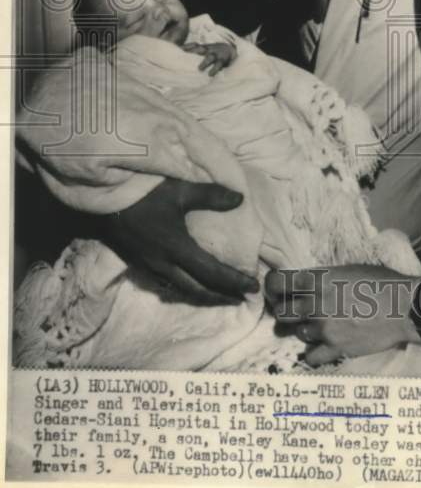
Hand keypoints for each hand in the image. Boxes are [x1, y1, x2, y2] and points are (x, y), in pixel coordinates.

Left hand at [17, 47, 246, 211]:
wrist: (50, 88)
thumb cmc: (63, 140)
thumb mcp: (92, 175)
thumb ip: (134, 182)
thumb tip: (163, 186)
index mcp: (153, 146)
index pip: (193, 173)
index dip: (215, 189)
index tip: (233, 203)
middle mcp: (164, 124)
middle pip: (205, 149)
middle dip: (226, 171)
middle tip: (244, 190)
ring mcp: (160, 106)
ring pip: (197, 131)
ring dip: (217, 152)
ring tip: (233, 171)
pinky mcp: (152, 95)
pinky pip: (184, 117)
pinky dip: (200, 134)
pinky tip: (205, 143)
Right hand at [99, 177, 259, 304]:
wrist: (101, 200)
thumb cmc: (141, 193)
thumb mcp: (179, 190)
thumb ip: (211, 196)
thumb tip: (240, 199)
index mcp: (177, 248)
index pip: (212, 273)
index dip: (234, 281)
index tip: (253, 287)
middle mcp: (164, 264)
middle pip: (198, 289)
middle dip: (222, 296)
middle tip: (242, 298)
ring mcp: (149, 266)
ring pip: (182, 290)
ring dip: (204, 295)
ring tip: (221, 296)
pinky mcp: (139, 263)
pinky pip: (167, 284)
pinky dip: (185, 289)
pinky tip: (190, 284)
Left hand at [265, 265, 420, 365]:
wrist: (405, 307)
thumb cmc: (381, 282)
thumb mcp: (348, 270)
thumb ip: (324, 278)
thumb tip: (307, 283)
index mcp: (318, 280)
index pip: (279, 283)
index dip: (272, 286)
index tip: (274, 289)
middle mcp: (316, 304)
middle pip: (282, 312)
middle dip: (285, 311)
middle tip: (293, 311)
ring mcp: (324, 329)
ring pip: (298, 333)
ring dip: (305, 329)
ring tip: (319, 326)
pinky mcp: (336, 348)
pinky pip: (311, 356)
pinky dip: (315, 353)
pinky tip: (323, 346)